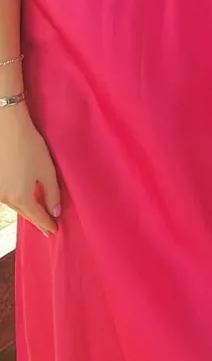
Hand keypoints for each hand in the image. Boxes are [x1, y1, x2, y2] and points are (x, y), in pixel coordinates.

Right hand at [0, 107, 60, 235]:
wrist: (8, 129)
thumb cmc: (30, 148)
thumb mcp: (47, 171)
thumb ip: (52, 193)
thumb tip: (55, 212)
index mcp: (21, 197)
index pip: (37, 216)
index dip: (47, 224)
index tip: (54, 232)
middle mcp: (6, 198)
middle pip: (25, 213)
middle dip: (37, 220)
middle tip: (47, 229)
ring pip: (16, 206)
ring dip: (27, 211)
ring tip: (38, 216)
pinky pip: (9, 198)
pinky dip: (19, 202)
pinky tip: (25, 202)